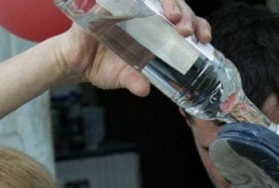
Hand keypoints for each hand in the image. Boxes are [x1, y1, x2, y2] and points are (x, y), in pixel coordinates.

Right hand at [55, 0, 210, 95]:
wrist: (75, 60)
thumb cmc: (104, 67)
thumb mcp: (122, 77)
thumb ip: (134, 81)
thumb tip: (143, 89)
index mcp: (159, 34)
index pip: (187, 24)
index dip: (199, 27)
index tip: (203, 38)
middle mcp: (149, 16)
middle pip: (177, 5)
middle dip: (186, 15)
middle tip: (183, 29)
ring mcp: (131, 5)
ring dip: (168, 1)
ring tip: (171, 16)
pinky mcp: (112, 1)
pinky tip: (144, 2)